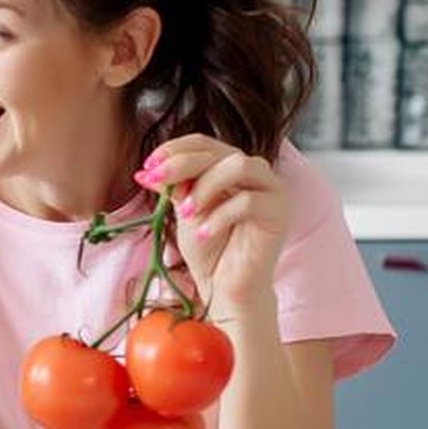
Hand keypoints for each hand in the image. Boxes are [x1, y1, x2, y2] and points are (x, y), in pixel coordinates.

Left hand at [135, 134, 289, 318]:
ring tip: (185, 212)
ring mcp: (273, 190)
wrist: (225, 286)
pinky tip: (205, 233)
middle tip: (156, 182)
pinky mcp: (281, 212)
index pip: (204, 142)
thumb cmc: (208, 249)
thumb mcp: (184, 210)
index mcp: (231, 166)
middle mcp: (255, 172)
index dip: (174, 149)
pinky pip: (249, 202)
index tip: (148, 166)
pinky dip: (220, 216)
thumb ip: (173, 186)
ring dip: (205, 186)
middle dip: (182, 165)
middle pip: (219, 151)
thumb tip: (146, 170)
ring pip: (239, 166)